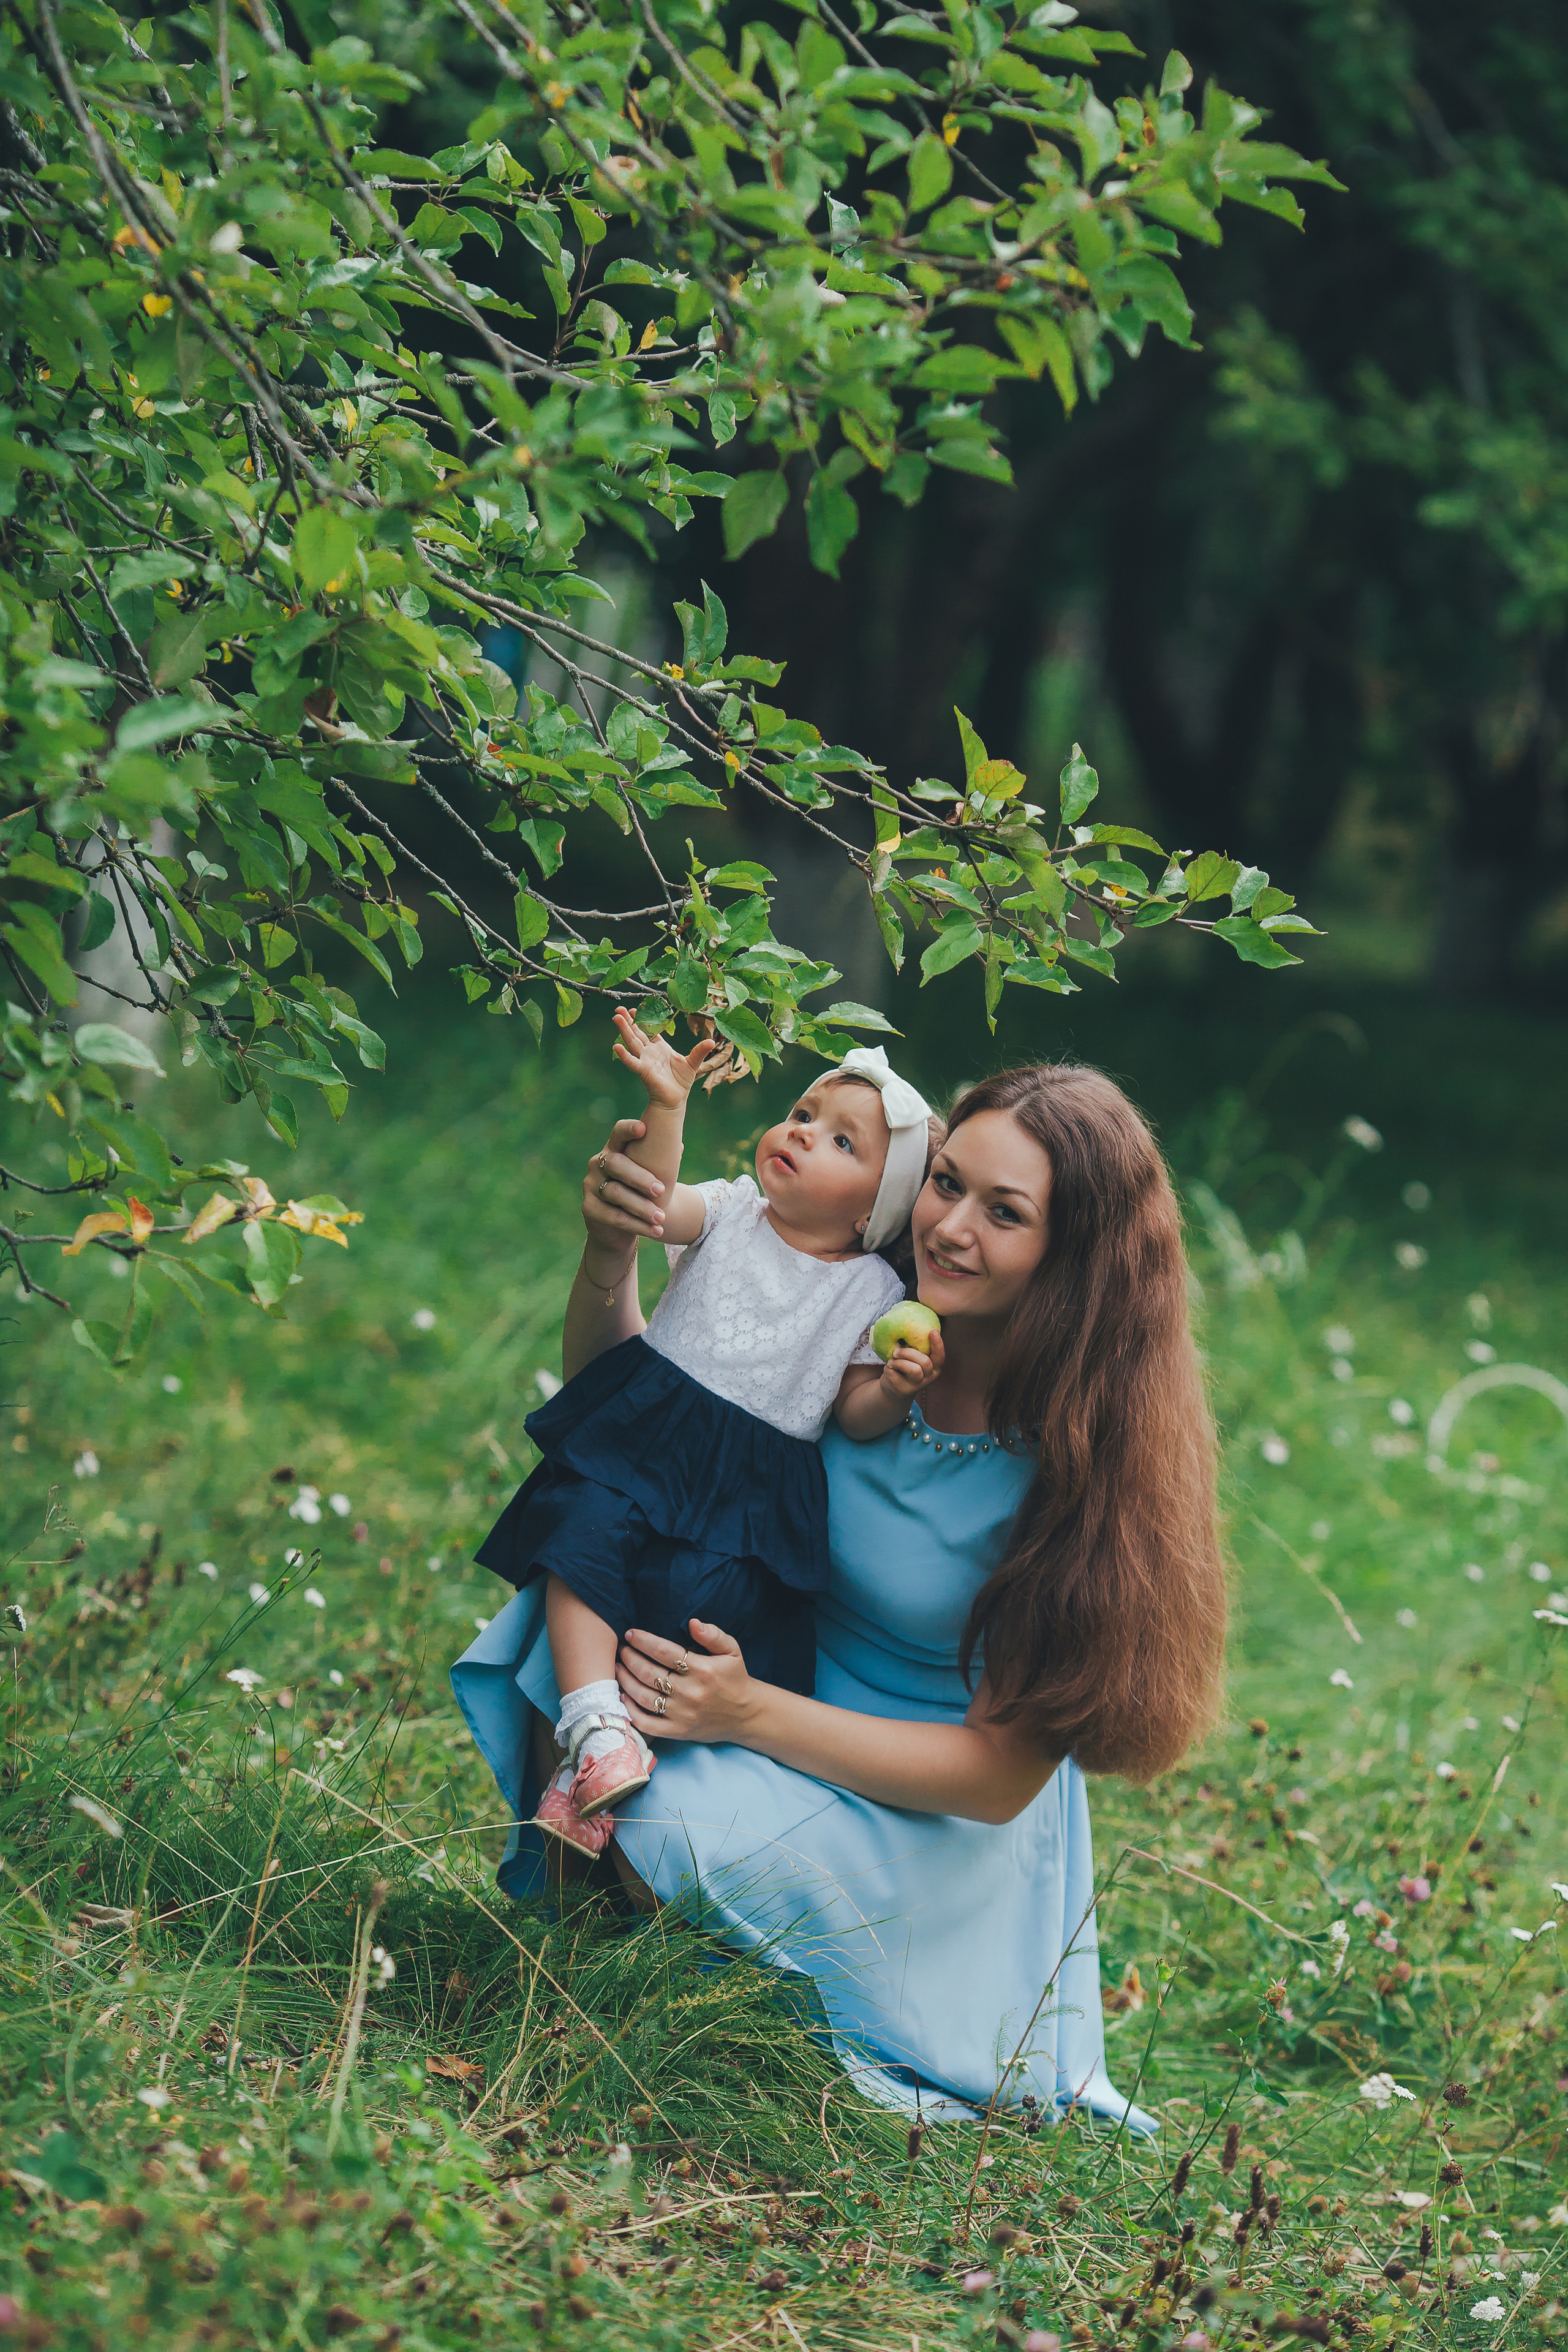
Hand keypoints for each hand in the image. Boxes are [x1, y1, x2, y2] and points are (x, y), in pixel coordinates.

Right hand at [584, 1119, 663, 1242]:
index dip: (628, 1129)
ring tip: (662, 1217)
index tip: (643, 1129)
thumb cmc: (638, 1193)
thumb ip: (660, 1160)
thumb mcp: (648, 1175)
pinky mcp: (588, 1208)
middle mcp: (598, 1164)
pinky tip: (655, 1230)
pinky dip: (637, 1225)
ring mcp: (590, 1185)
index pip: (618, 1133)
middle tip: (661, 1190)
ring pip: (616, 1193)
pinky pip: (614, 1216)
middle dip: (640, 1177)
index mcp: (614, 1149)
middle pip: (616, 1164)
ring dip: (642, 1207)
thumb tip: (678, 1145)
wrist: (619, 1228)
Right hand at [611, 1008, 716, 1108]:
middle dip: (628, 1021)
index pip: (649, 1030)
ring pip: (633, 1043)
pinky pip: (633, 1062)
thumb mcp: (693, 1063)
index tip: (634, 1009)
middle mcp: (650, 1052)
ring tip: (616, 1018)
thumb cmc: (682, 1081)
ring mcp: (646, 1061)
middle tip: (619, 1008)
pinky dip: (624, 1055)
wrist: (676, 1099)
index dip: (641, 1019)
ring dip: (624, 1031)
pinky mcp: (644, 1072)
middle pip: (637, 1033)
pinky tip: (616, 1046)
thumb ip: (699, 1051)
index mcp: (660, 1047)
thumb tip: (712, 1041)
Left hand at [616, 1618, 755, 1745]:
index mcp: (703, 1670)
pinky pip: (647, 1723)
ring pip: (643, 1696)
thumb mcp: (732, 1651)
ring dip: (625, 1680)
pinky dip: (630, 1711)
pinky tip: (623, 1696)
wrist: (746, 1715)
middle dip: (630, 1658)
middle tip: (621, 1649)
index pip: (664, 1651)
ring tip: (618, 1668)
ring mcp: (682, 1714)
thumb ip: (714, 1635)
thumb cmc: (735, 1679)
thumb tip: (693, 1623)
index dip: (643, 1641)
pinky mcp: (678, 1731)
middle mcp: (691, 1692)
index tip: (630, 1634)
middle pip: (649, 1673)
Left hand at [880, 1329, 945, 1401]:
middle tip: (896, 1351)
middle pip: (925, 1362)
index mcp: (934, 1367)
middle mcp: (928, 1376)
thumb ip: (915, 1347)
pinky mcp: (903, 1389)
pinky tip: (889, 1369)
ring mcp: (917, 1384)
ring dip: (899, 1362)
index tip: (932, 1331)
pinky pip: (895, 1374)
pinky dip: (889, 1369)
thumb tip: (906, 1326)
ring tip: (891, 1361)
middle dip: (909, 1353)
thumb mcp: (913, 1358)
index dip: (938, 1344)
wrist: (893, 1388)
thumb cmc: (905, 1366)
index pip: (940, 1356)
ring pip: (913, 1369)